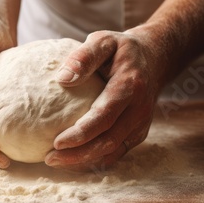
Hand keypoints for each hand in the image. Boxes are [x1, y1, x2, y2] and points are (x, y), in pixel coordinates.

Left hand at [44, 30, 161, 170]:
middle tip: (49, 158)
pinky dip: (94, 160)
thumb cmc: (121, 50)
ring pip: (112, 152)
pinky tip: (72, 161)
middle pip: (108, 141)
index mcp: (129, 86)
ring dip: (83, 161)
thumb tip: (62, 78)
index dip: (81, 133)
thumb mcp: (104, 41)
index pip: (104, 116)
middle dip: (78, 154)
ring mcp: (140, 124)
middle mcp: (138, 109)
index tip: (56, 142)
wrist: (154, 59)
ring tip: (55, 161)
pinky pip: (116, 152)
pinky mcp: (137, 133)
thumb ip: (84, 57)